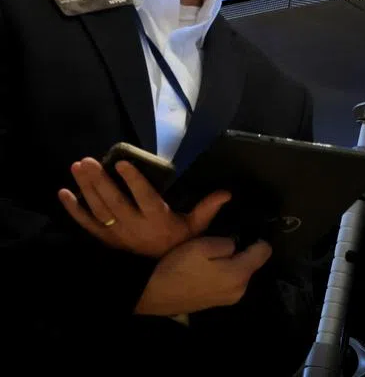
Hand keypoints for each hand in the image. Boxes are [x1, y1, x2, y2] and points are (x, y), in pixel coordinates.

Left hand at [59, 157, 229, 257]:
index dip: (133, 180)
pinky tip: (64, 193)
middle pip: (113, 202)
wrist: (159, 277)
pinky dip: (73, 209)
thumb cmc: (179, 246)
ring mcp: (117, 233)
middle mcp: (134, 226)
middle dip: (99, 180)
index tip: (122, 163)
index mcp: (157, 220)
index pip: (144, 197)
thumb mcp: (196, 228)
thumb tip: (227, 191)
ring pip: (98, 209)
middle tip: (89, 160)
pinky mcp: (105, 239)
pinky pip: (86, 224)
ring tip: (78, 167)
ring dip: (86, 188)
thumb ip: (208, 208)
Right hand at [134, 236, 272, 316]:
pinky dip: (222, 274)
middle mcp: (240, 290)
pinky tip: (204, 270)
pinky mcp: (217, 303)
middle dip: (241, 252)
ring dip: (230, 263)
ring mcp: (229, 299)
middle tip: (218, 245)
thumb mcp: (203, 244)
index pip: (265, 251)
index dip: (257, 238)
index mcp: (240, 274)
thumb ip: (227, 242)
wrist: (151, 294)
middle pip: (252, 263)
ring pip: (239, 272)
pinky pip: (228, 282)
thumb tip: (236, 246)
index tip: (244, 232)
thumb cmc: (178, 267)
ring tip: (209, 258)